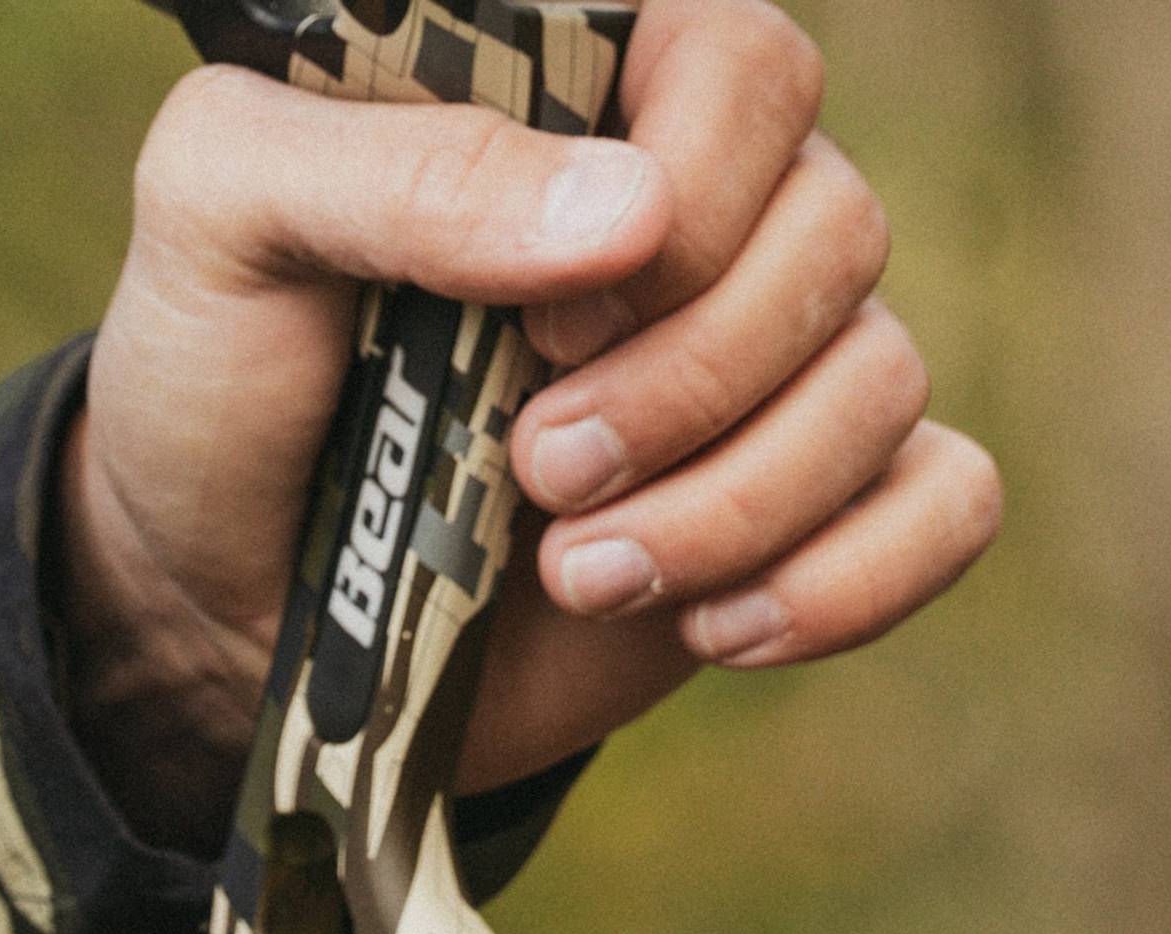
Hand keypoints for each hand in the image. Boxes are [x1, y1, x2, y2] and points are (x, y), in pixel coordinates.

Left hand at [62, 0, 1002, 847]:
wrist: (226, 603)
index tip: (546, 315)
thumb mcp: (224, 221)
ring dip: (737, 505)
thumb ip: (392, 170)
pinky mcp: (810, 505)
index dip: (689, 193)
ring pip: (885, 384)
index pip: (749, 65)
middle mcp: (711, 210)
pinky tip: (714, 631)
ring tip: (572, 572)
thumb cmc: (222, 374)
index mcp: (586, 94)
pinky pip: (948, 504)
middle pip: (840, 234)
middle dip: (695, 383)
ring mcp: (775, 361)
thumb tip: (632, 208)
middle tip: (535, 468)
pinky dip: (851, 580)